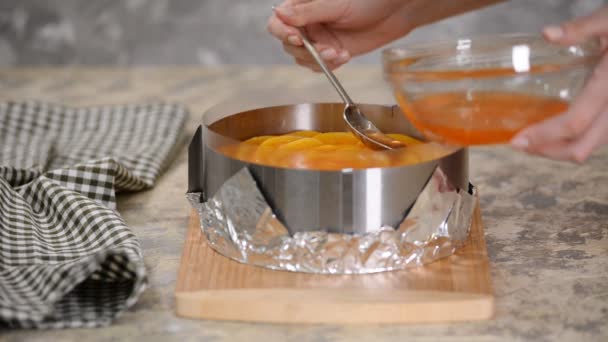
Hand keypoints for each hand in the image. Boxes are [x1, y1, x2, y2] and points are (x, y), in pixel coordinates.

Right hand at [267, 0, 504, 70]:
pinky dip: (329, 66)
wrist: (396, 11)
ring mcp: (319, 40)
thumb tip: (280, 13)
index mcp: (302, 6)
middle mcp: (308, 24)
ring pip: (303, 59)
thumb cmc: (368, 0)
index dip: (282, 32)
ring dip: (318, 61)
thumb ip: (308, 11)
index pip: (278, 22)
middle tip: (324, 50)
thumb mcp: (336, 5)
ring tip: (337, 54)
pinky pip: (320, 67)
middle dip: (306, 51)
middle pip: (288, 45)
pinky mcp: (331, 53)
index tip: (296, 38)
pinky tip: (343, 56)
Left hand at [511, 7, 607, 161]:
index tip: (518, 140)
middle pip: (582, 147)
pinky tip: (557, 129)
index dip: (544, 136)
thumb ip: (580, 28)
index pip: (574, 123)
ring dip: (561, 149)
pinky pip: (600, 135)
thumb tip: (548, 33)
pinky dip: (576, 140)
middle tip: (521, 145)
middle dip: (548, 152)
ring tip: (535, 140)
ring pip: (592, 146)